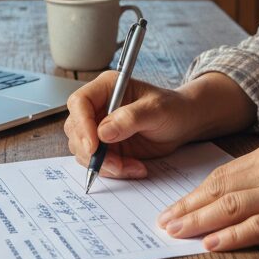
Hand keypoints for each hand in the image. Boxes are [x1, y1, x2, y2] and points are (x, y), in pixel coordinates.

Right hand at [63, 72, 204, 178]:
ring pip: (84, 150)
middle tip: (115, 164)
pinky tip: (135, 168)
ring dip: (104, 164)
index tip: (93, 146)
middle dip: (92, 151)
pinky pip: (98, 163)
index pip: (79, 102)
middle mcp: (98, 107)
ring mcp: (99, 128)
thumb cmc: (172, 108)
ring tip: (132, 166)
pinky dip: (114, 170)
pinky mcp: (106, 147)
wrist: (182, 124)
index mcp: (106, 87)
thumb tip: (103, 132)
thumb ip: (131, 118)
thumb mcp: (157, 109)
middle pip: (75, 129)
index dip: (82, 125)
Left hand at [156, 139, 258, 251]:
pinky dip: (232, 236)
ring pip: (231, 206)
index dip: (193, 192)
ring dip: (198, 221)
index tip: (173, 206)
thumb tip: (236, 191)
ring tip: (174, 233)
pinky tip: (211, 245)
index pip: (222, 173)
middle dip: (186, 207)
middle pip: (219, 189)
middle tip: (161, 223)